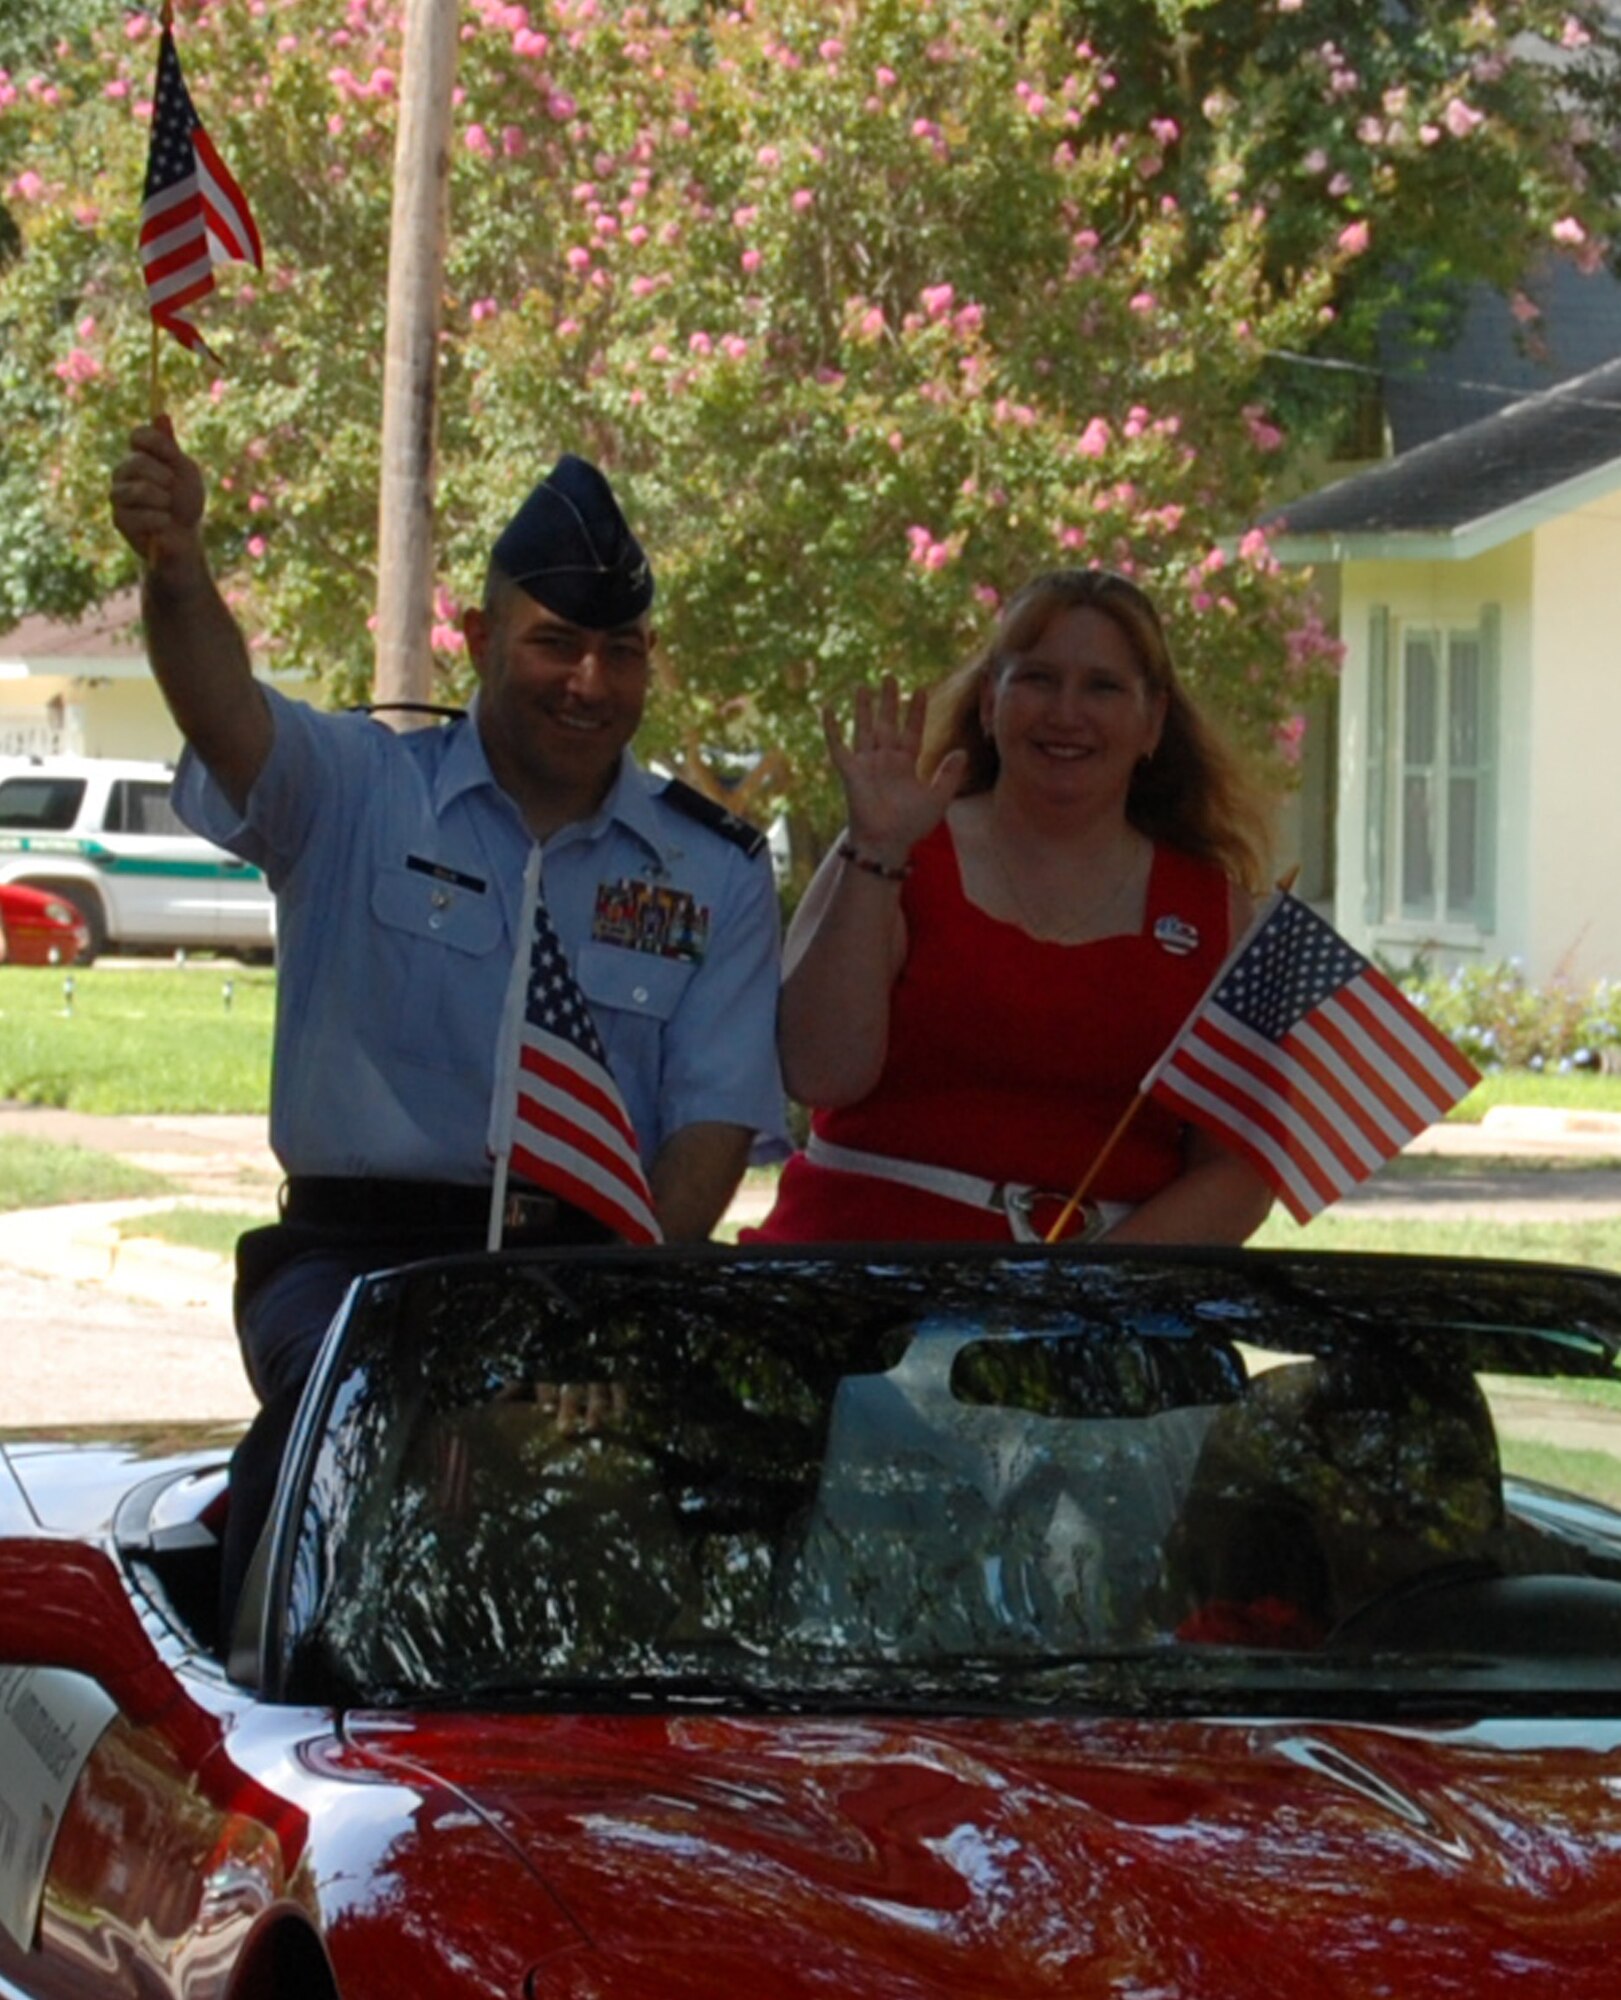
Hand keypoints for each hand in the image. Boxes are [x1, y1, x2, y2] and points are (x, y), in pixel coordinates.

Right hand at [109, 417, 206, 572]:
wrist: (186, 538)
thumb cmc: (186, 503)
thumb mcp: (186, 472)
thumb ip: (171, 448)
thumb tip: (161, 416)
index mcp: (140, 455)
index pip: (138, 435)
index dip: (157, 442)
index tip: (174, 455)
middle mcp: (124, 472)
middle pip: (136, 462)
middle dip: (163, 475)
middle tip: (172, 486)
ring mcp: (118, 495)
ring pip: (135, 490)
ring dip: (160, 499)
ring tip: (168, 507)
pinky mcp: (119, 520)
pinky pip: (137, 515)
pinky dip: (158, 519)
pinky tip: (164, 523)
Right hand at [823, 676, 967, 865]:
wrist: (887, 842)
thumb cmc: (911, 825)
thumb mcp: (937, 798)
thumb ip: (949, 775)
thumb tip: (962, 752)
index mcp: (906, 764)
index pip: (912, 731)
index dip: (916, 712)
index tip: (921, 690)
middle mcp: (886, 760)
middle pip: (888, 723)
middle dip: (889, 701)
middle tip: (890, 676)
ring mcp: (867, 764)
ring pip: (865, 729)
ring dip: (864, 708)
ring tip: (863, 686)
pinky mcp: (850, 771)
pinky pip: (838, 746)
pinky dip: (832, 729)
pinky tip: (828, 709)